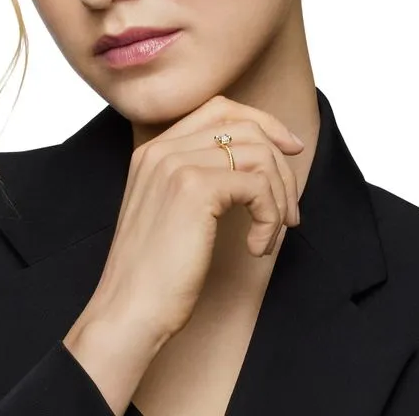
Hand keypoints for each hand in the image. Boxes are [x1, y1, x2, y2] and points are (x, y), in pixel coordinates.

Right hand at [63, 95, 303, 411]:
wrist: (129, 310)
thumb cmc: (156, 271)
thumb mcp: (173, 212)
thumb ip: (201, 178)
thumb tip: (259, 164)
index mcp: (155, 150)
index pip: (220, 109)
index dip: (263, 123)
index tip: (289, 149)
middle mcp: (162, 149)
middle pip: (246, 127)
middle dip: (280, 165)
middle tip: (289, 209)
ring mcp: (176, 164)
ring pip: (258, 155)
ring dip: (279, 196)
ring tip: (274, 232)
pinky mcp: (195, 188)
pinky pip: (258, 186)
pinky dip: (270, 217)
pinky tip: (257, 247)